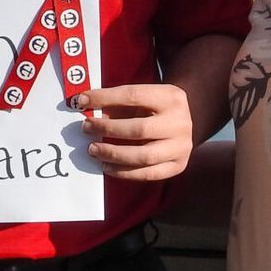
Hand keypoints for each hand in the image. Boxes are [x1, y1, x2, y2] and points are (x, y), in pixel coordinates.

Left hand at [71, 82, 195, 180]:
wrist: (187, 119)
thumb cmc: (156, 107)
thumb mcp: (142, 97)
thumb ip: (118, 102)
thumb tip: (86, 108)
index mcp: (171, 97)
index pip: (133, 96)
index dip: (105, 98)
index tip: (83, 101)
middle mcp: (180, 123)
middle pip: (139, 129)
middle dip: (108, 129)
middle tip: (87, 128)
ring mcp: (181, 146)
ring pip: (144, 156)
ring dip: (114, 154)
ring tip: (94, 150)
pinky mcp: (178, 165)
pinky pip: (148, 174)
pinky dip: (124, 172)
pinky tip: (107, 166)